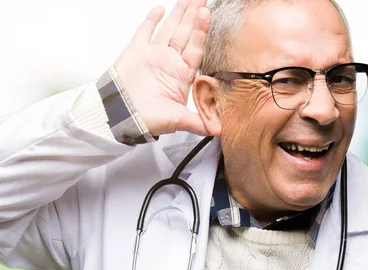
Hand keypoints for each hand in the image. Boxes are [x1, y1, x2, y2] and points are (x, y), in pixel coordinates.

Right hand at [114, 0, 210, 135]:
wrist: (121, 117)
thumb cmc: (147, 119)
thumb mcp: (178, 120)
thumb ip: (198, 122)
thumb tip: (218, 131)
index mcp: (182, 75)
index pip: (196, 49)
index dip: (202, 32)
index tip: (208, 16)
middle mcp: (170, 62)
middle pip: (185, 34)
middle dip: (194, 17)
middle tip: (203, 1)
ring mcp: (153, 55)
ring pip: (169, 29)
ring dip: (179, 14)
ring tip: (189, 0)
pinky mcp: (135, 52)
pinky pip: (145, 32)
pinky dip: (151, 20)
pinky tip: (160, 9)